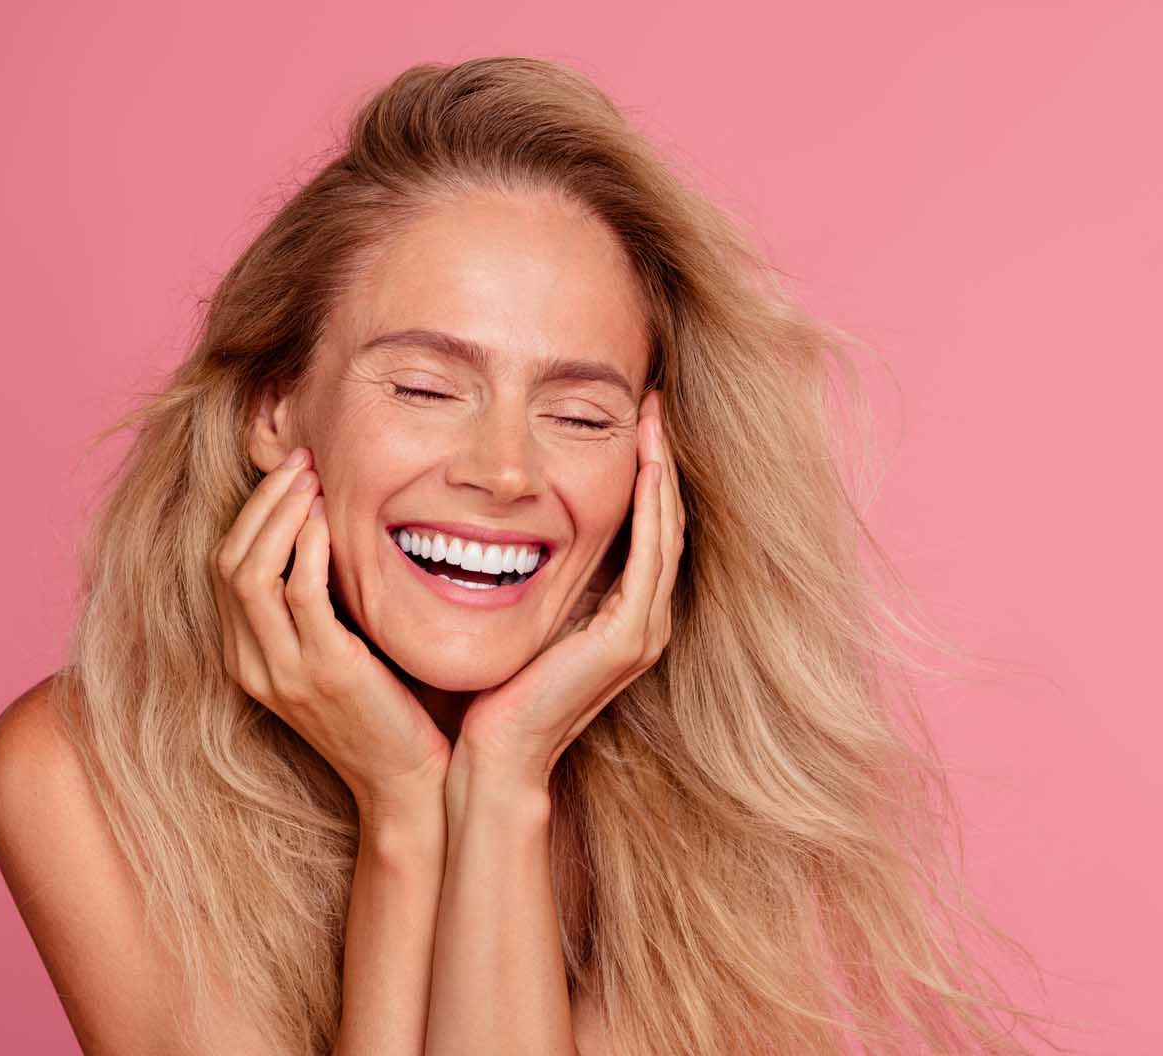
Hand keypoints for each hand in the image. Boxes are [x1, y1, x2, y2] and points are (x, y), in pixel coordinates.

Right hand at [209, 446, 451, 818]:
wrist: (408, 786)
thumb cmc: (387, 716)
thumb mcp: (341, 655)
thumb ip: (324, 607)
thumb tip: (332, 538)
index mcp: (250, 661)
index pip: (226, 569)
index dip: (252, 515)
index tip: (290, 475)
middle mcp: (254, 665)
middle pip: (228, 561)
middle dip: (262, 502)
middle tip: (301, 460)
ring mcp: (284, 671)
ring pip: (250, 571)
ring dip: (280, 513)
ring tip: (313, 477)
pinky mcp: (324, 671)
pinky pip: (299, 594)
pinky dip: (308, 547)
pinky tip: (330, 520)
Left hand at [455, 389, 685, 786]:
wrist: (496, 757)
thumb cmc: (499, 693)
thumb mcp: (528, 615)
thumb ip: (545, 578)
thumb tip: (524, 525)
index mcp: (625, 617)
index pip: (647, 530)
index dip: (647, 473)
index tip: (636, 421)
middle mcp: (645, 622)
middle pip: (666, 522)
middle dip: (661, 459)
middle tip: (654, 403)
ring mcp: (642, 631)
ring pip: (665, 532)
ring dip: (662, 471)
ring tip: (653, 418)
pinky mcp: (627, 639)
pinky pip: (649, 557)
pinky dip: (651, 508)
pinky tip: (645, 466)